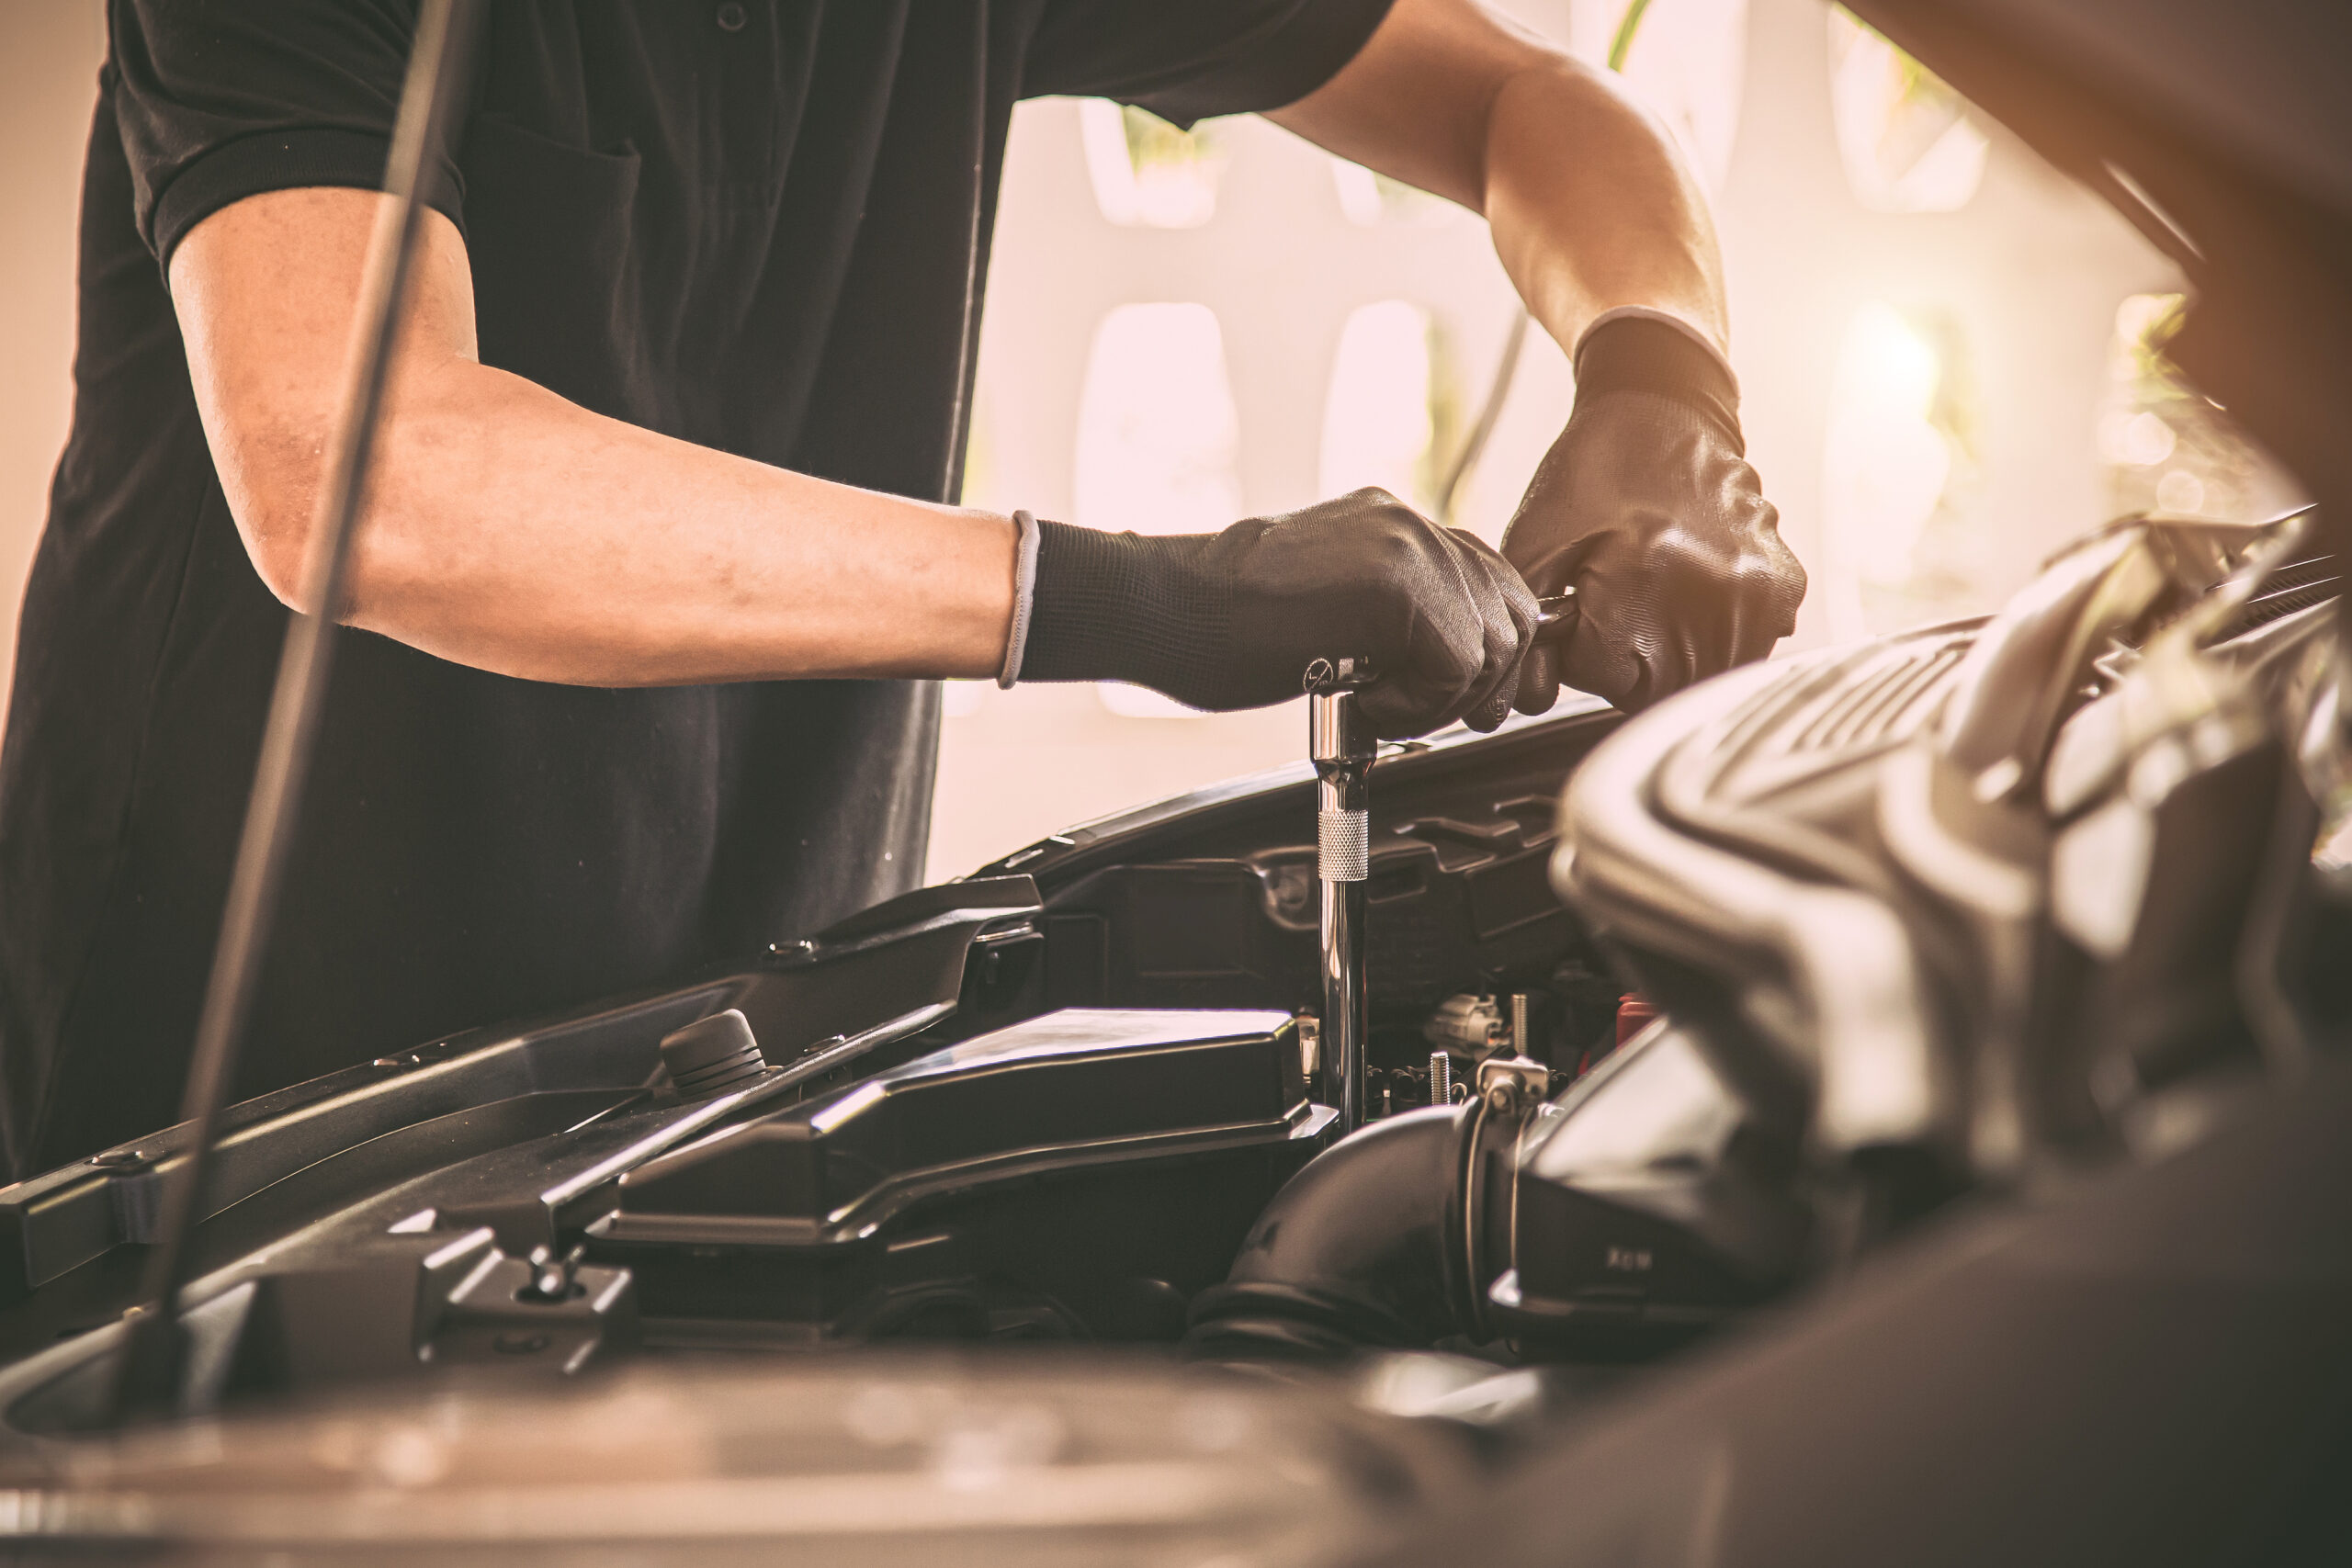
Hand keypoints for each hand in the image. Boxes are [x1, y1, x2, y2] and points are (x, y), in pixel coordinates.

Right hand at [1017, 490, 1536, 738]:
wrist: (1165, 610)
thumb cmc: (1222, 626)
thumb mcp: (1331, 610)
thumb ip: (1392, 616)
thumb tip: (1452, 662)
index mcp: (1393, 525)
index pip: (1491, 580)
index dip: (1490, 650)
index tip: (1465, 696)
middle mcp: (1408, 524)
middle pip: (1511, 609)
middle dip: (1486, 680)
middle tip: (1432, 714)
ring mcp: (1405, 547)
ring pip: (1490, 641)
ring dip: (1444, 696)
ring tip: (1377, 704)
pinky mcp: (1396, 585)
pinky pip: (1456, 665)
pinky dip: (1420, 704)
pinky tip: (1364, 701)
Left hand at [1501, 317, 1804, 716]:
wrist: (1663, 409)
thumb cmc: (1591, 476)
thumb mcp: (1533, 545)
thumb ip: (1528, 630)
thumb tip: (1531, 697)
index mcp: (1641, 580)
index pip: (1605, 680)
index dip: (1583, 656)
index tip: (1583, 617)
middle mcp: (1710, 593)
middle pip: (1658, 690)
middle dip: (1628, 665)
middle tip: (1617, 613)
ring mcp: (1755, 594)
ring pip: (1705, 678)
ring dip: (1674, 658)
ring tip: (1655, 604)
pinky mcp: (1783, 588)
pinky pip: (1748, 648)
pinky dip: (1717, 637)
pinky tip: (1694, 595)